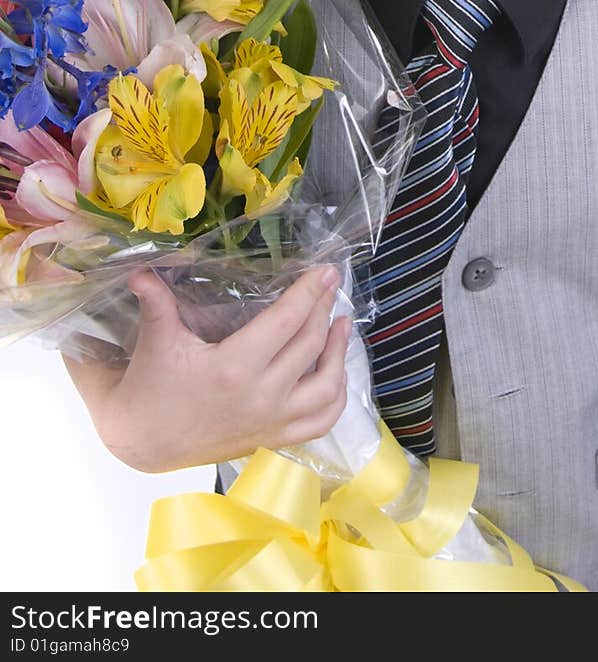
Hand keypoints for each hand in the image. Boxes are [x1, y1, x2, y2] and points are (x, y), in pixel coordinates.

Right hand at [62, 263, 351, 472]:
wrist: (144, 442)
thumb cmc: (150, 386)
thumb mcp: (155, 341)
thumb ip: (155, 303)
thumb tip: (142, 271)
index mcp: (233, 367)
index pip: (286, 321)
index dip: (309, 292)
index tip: (326, 271)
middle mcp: (260, 396)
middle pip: (309, 345)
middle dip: (323, 309)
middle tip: (329, 285)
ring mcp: (271, 422)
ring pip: (326, 387)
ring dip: (338, 353)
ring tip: (340, 323)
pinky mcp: (273, 439)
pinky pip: (321, 422)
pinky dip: (336, 396)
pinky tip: (336, 372)